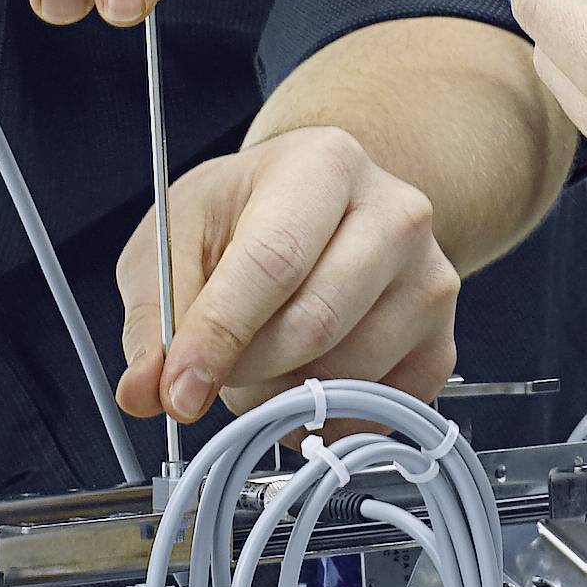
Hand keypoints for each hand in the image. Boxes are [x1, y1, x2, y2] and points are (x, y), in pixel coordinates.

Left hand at [116, 124, 461, 424]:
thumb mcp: (178, 235)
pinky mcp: (443, 342)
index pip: (273, 262)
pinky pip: (381, 411)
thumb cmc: (247, 214)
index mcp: (324, 165)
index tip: (178, 389)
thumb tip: (143, 393)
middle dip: (245, 370)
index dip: (219, 335)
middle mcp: (396, 215)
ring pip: (348, 375)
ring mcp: (431, 280)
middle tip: (211, 373)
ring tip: (257, 366)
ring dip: (280, 397)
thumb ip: (152, 313)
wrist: (325, 206)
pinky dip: (326, 421)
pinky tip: (300, 386)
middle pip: (315, 324)